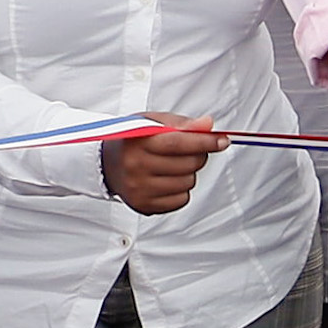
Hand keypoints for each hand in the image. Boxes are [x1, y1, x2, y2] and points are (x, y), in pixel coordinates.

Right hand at [102, 119, 222, 215]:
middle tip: (190, 150)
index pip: (179, 142)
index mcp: (138, 142)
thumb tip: (208, 125)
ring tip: (171, 165)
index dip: (205, 141)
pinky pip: (181, 199)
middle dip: (198, 155)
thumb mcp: (152, 122)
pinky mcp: (144, 205)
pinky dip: (181, 189)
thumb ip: (181, 123)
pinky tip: (167, 180)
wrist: (105, 164)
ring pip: (188, 182)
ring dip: (188, 173)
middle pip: (188, 163)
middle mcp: (136, 167)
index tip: (222, 141)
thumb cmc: (132, 141)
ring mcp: (140, 189)